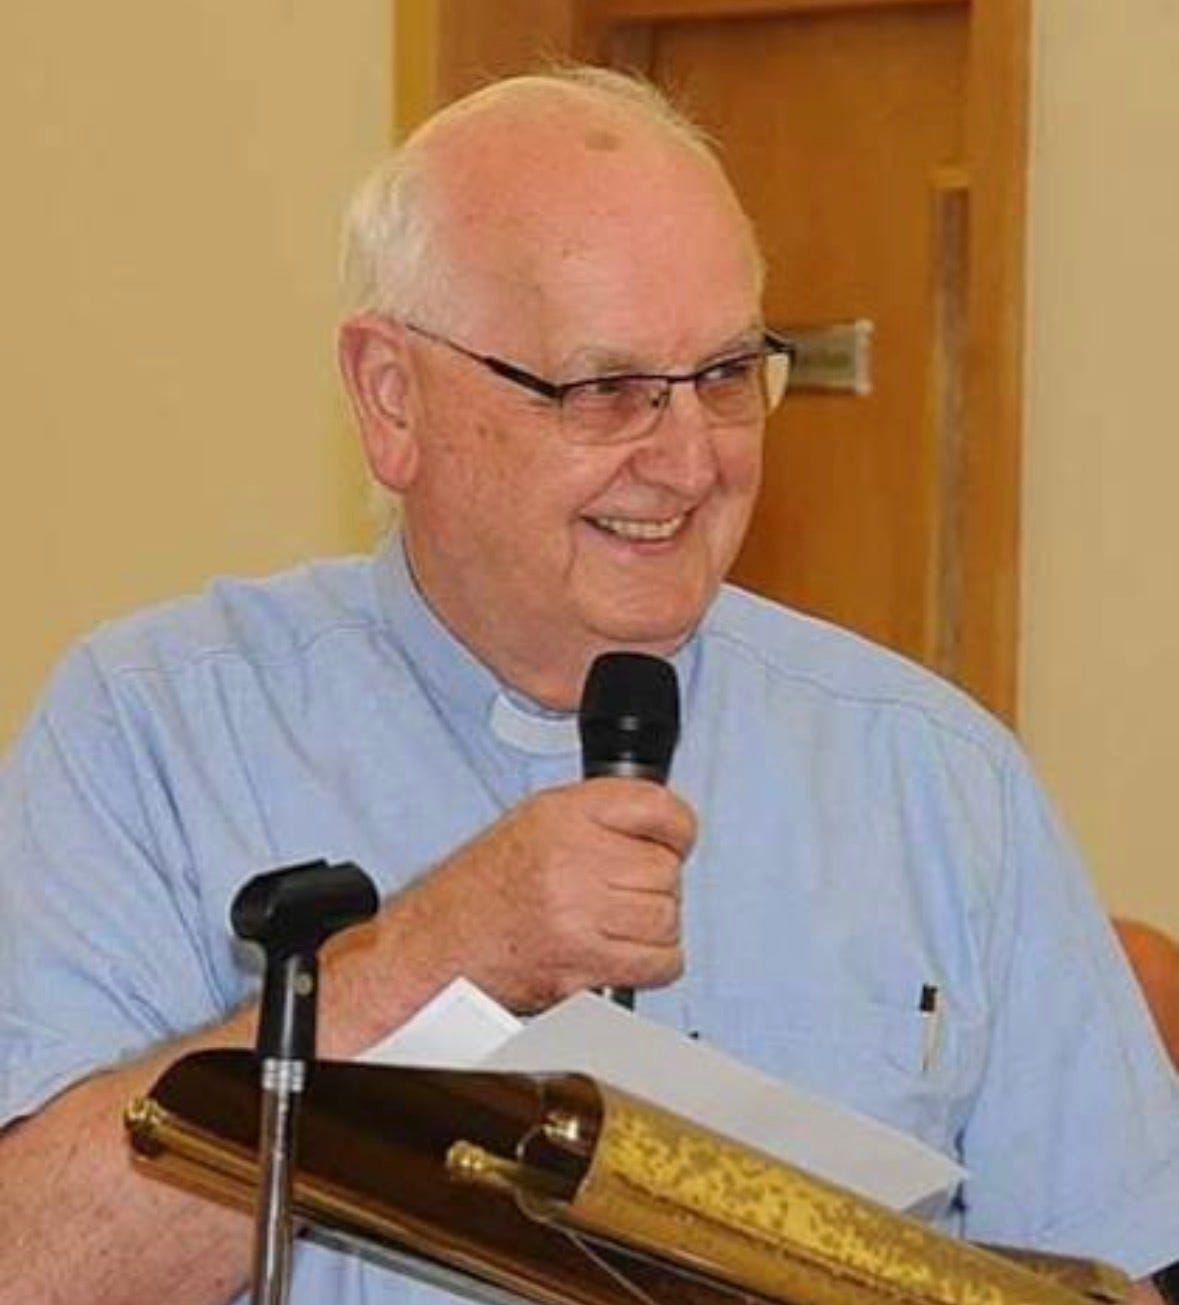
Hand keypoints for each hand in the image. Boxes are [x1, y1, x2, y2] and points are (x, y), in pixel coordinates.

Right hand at [396, 778, 695, 1011]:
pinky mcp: (583, 965)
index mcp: (562, 815)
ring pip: (666, 916)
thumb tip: (666, 824)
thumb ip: (603, 814)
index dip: (676, 828)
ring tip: (617, 919)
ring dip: (654, 923)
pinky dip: (654, 961)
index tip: (674, 838)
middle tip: (624, 887)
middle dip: (655, 881)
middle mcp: (570, 860)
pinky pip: (661, 962)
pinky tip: (623, 948)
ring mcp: (578, 916)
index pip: (657, 807)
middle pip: (666, 869)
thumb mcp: (540, 819)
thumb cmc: (488, 884)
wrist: (443, 943)